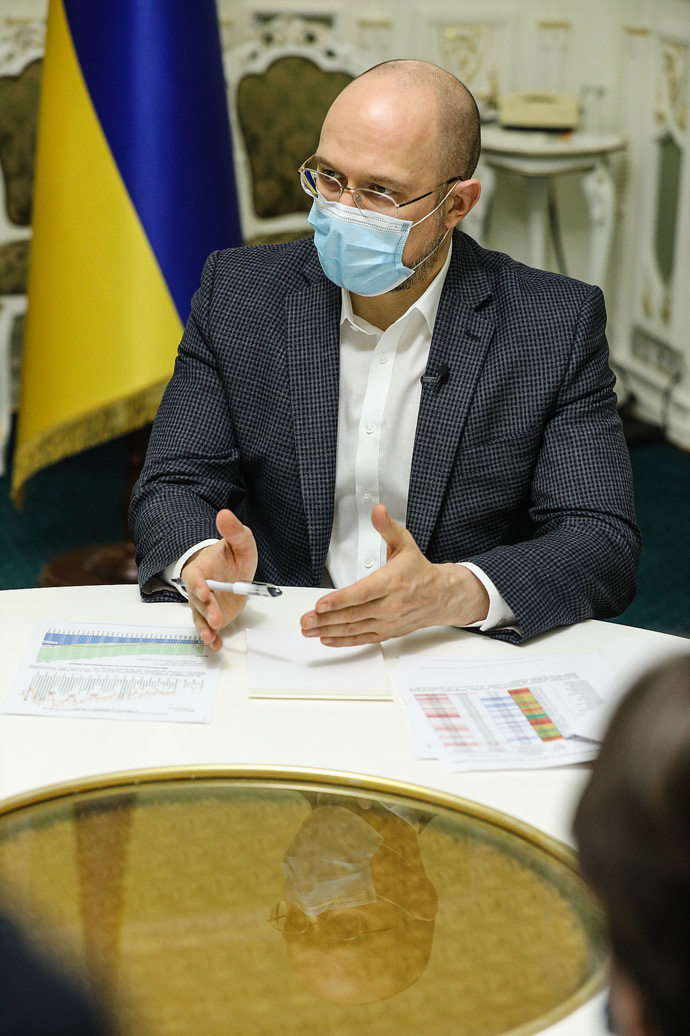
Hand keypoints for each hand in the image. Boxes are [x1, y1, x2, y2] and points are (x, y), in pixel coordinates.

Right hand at [182, 509, 257, 650]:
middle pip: (197, 601)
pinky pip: (209, 628)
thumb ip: (233, 530)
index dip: (197, 584)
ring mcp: (206, 605)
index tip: (204, 591)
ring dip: (204, 628)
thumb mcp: (240, 541)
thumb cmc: (234, 555)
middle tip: (216, 617)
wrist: (236, 570)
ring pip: (200, 618)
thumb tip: (224, 513)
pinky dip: (212, 637)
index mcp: (202, 568)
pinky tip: (217, 645)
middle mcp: (200, 589)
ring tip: (211, 637)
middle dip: (206, 609)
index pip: (194, 576)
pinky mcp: (213, 616)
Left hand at [300, 504, 489, 646]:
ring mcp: (388, 621)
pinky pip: (362, 639)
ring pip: (355, 628)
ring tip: (309, 630)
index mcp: (392, 582)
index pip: (362, 593)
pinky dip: (343, 641)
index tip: (321, 604)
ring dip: (329, 631)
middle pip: (354, 614)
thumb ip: (387, 528)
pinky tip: (326, 639)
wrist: (441, 596)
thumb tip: (378, 511)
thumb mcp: (405, 544)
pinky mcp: (387, 632)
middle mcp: (390, 605)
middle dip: (326, 619)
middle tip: (305, 620)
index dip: (340, 600)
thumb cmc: (419, 571)